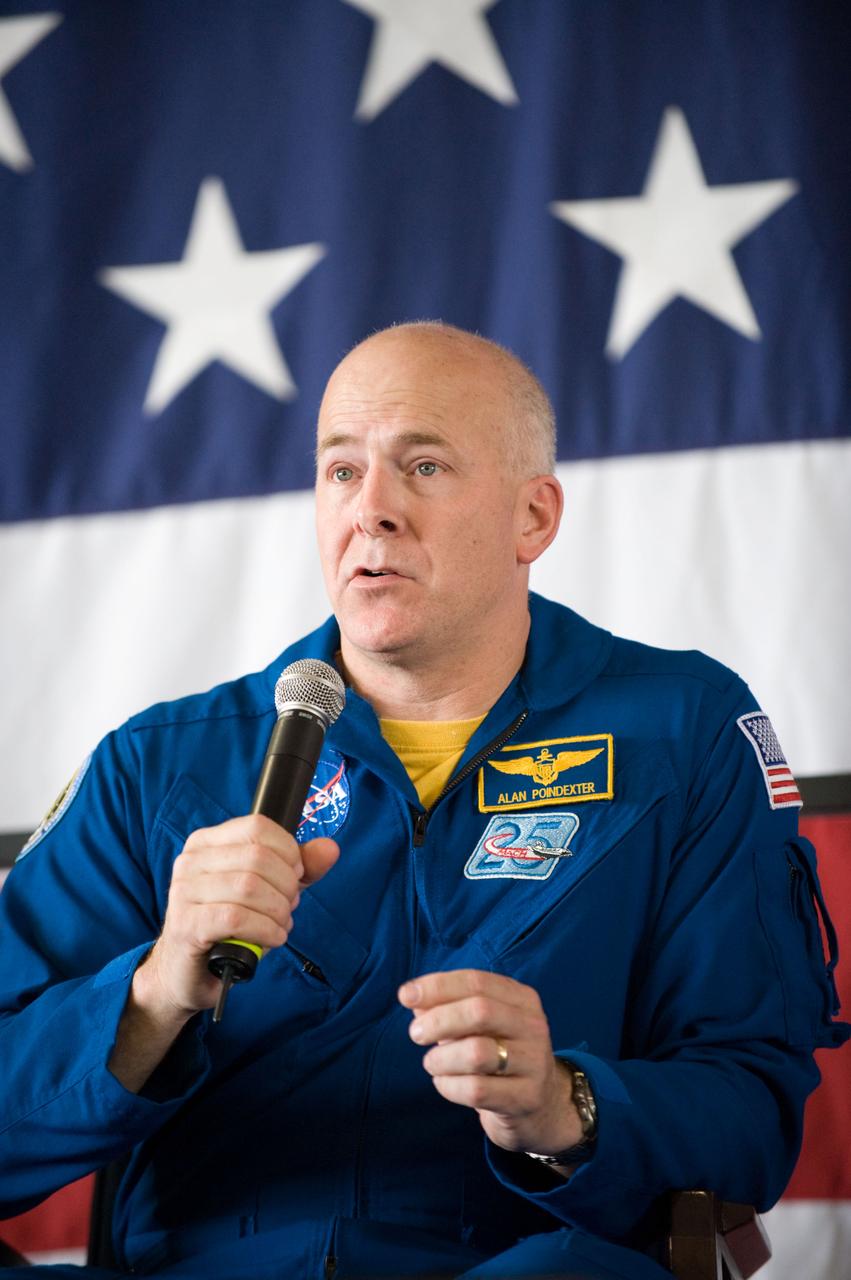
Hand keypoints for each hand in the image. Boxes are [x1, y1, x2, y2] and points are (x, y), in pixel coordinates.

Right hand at [136, 814, 338, 1021]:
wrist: (188, 972)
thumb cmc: (228, 927)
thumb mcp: (269, 890)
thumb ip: (301, 868)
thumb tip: (330, 848)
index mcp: (207, 842)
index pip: (258, 827)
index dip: (288, 852)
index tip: (295, 876)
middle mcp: (191, 861)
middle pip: (258, 858)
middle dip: (286, 887)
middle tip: (287, 907)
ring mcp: (184, 892)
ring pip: (249, 888)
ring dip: (277, 912)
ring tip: (279, 925)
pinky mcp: (186, 925)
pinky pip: (237, 918)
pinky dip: (265, 930)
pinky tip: (272, 938)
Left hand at [398, 969, 582, 1155]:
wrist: (540, 1107)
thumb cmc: (499, 1056)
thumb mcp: (479, 1027)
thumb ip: (447, 1007)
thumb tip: (412, 997)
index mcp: (522, 999)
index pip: (476, 981)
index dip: (437, 986)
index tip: (405, 995)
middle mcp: (533, 1026)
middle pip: (479, 1011)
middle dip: (438, 1020)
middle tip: (416, 1034)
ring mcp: (534, 1063)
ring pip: (477, 1052)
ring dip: (442, 1058)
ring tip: (432, 1063)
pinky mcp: (526, 1098)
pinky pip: (476, 1089)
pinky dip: (448, 1086)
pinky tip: (445, 1084)